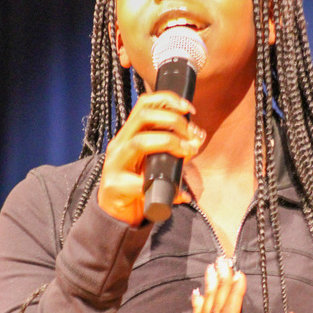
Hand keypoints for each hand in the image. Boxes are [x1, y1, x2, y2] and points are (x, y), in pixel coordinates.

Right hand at [97, 91, 204, 225]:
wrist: (114, 213)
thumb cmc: (136, 184)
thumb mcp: (153, 161)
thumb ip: (172, 149)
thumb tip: (197, 139)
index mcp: (128, 135)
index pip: (144, 105)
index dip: (167, 100)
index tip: (189, 109)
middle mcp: (119, 144)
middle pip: (143, 117)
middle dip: (173, 120)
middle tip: (191, 134)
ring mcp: (115, 164)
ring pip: (140, 142)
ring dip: (169, 143)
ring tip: (187, 151)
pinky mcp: (116, 186)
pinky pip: (143, 182)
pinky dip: (166, 187)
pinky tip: (181, 194)